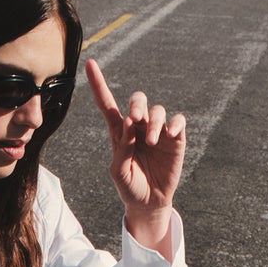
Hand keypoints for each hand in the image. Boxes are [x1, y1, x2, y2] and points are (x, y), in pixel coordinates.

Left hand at [85, 59, 183, 255]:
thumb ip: (121, 147)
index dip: (98, 84)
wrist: (150, 203)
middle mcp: (138, 127)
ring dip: (153, 122)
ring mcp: (157, 132)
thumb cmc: (130, 187)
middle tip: (135, 118)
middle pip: (137, 100)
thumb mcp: (119, 171)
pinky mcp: (175, 140)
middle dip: (137, 104)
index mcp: (119, 132)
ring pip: (157, 110)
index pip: (107, 103)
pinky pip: (178, 121)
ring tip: (151, 141)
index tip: (90, 63)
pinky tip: (171, 133)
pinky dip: (175, 123)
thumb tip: (129, 124)